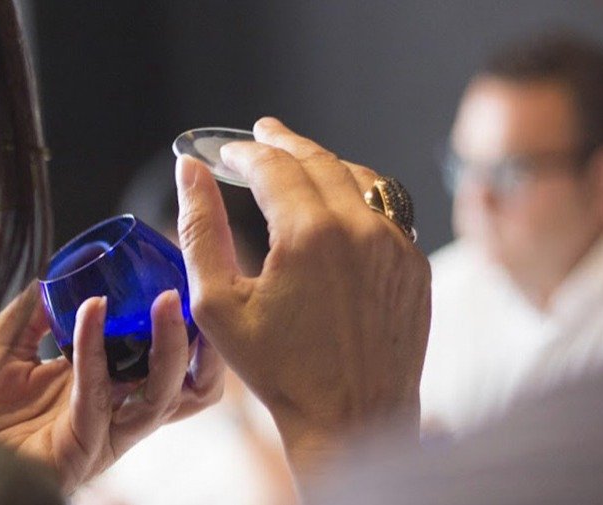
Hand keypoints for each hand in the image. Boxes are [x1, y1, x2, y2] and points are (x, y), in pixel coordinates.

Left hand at [0, 283, 224, 493]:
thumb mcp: (9, 346)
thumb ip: (31, 314)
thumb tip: (49, 277)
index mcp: (117, 387)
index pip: (174, 362)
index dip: (192, 329)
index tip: (190, 281)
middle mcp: (122, 409)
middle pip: (192, 388)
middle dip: (205, 346)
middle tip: (195, 296)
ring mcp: (108, 429)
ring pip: (162, 396)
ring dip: (170, 346)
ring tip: (166, 301)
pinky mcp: (84, 442)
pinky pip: (97, 390)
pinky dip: (95, 345)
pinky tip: (92, 310)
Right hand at [175, 117, 430, 478]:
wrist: (350, 418)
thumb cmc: (279, 370)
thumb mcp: (218, 303)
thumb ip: (200, 229)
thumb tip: (189, 172)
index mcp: (309, 235)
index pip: (272, 166)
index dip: (243, 152)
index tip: (223, 150)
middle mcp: (360, 229)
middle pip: (318, 160)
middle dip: (284, 143)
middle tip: (261, 133)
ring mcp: (394, 245)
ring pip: (358, 178)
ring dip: (323, 163)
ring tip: (297, 158)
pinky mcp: (413, 264)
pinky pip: (386, 210)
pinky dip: (356, 196)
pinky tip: (336, 203)